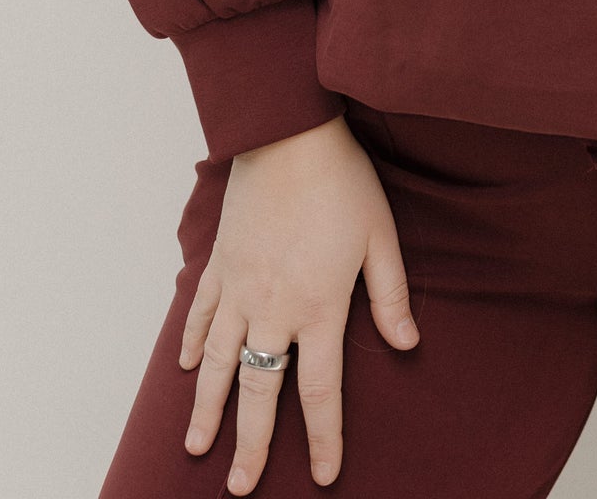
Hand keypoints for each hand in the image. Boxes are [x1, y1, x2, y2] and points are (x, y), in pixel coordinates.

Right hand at [178, 111, 418, 491]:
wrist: (288, 133)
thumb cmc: (342, 181)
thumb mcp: (381, 237)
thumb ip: (390, 296)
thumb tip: (409, 345)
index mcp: (318, 307)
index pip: (320, 391)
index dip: (322, 438)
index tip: (323, 476)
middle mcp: (273, 308)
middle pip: (259, 391)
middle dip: (251, 444)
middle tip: (242, 488)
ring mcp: (239, 288)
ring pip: (218, 363)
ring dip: (208, 409)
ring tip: (198, 448)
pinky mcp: (220, 263)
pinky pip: (200, 314)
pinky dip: (192, 344)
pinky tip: (187, 369)